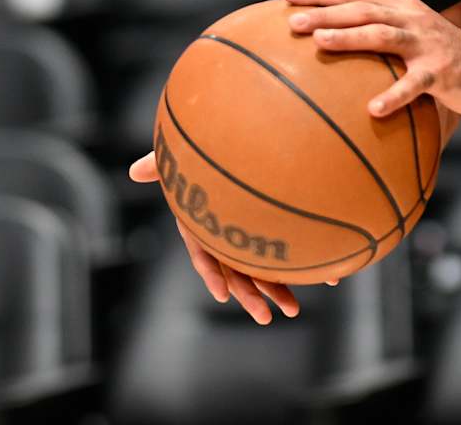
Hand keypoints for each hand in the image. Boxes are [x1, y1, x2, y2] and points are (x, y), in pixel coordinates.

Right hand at [128, 151, 316, 323]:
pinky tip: (326, 279)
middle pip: (235, 270)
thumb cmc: (206, 151)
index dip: (211, 273)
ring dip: (277, 289)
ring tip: (293, 310)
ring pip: (262, 267)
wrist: (246, 143)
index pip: (203, 253)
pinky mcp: (275, 231)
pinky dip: (306, 265)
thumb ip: (162, 164)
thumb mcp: (182, 157)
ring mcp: (251, 235)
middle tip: (266, 318)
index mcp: (202, 224)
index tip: (222, 293)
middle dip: (250, 295)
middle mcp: (225, 235)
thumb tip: (133, 171)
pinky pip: (287, 252)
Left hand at [285, 0, 460, 118]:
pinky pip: (414, 84)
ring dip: (350, 37)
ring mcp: (428, 44)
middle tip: (293, 22)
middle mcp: (413, 19)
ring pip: (383, 35)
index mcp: (402, 7)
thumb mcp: (412, 37)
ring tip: (320, 44)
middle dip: (326, 13)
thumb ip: (381, 35)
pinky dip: (394, 95)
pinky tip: (373, 109)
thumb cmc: (444, 60)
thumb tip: (332, 45)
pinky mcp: (442, 72)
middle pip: (363, 10)